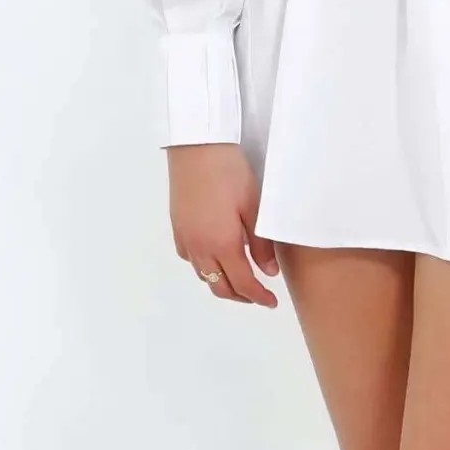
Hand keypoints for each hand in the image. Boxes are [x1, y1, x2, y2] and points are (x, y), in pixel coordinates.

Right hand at [166, 142, 280, 306]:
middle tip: (259, 296)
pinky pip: (191, 260)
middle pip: (220, 287)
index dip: (258, 297)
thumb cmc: (229, 173)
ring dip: (222, 283)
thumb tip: (269, 272)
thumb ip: (260, 244)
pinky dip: (205, 268)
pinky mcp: (177, 228)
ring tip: (240, 278)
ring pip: (204, 276)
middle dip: (241, 297)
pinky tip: (215, 257)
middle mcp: (200, 248)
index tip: (271, 302)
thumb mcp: (253, 206)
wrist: (196, 148)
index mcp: (222, 245)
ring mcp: (186, 239)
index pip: (243, 283)